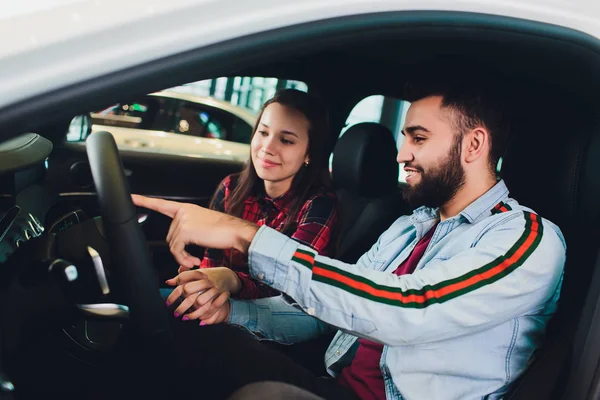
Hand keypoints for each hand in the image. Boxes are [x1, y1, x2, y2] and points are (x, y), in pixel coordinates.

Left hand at [131, 194, 258, 268]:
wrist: (235, 232)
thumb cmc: (223, 231)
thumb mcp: (202, 226)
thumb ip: (188, 230)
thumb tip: (178, 247)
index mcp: (186, 208)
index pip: (161, 204)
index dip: (145, 201)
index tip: (132, 198)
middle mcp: (183, 212)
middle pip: (169, 235)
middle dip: (178, 249)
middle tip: (190, 257)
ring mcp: (183, 220)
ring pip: (172, 244)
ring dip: (182, 256)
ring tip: (194, 260)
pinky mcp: (185, 231)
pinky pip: (176, 249)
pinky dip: (183, 258)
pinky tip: (194, 260)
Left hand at [166, 269, 238, 320]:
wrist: (226, 275)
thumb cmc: (206, 276)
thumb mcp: (194, 275)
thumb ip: (181, 277)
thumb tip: (168, 282)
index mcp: (197, 275)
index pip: (181, 282)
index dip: (173, 295)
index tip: (167, 304)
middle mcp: (205, 281)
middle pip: (188, 290)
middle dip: (181, 305)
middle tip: (175, 314)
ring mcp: (213, 288)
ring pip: (199, 301)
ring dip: (191, 313)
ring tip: (185, 318)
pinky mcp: (221, 295)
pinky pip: (212, 307)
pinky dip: (205, 315)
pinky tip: (198, 320)